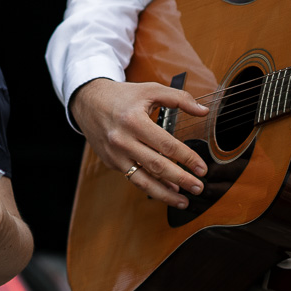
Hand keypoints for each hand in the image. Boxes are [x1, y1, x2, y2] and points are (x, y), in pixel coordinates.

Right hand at [69, 78, 208, 208]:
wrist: (88, 101)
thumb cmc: (122, 96)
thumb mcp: (150, 90)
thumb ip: (179, 98)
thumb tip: (203, 111)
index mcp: (134, 120)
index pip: (166, 145)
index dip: (187, 158)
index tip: (202, 168)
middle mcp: (122, 140)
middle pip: (156, 166)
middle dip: (181, 179)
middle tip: (198, 187)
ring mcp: (115, 154)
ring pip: (143, 180)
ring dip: (165, 193)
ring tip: (183, 201)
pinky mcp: (111, 162)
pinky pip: (134, 178)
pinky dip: (152, 187)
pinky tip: (167, 190)